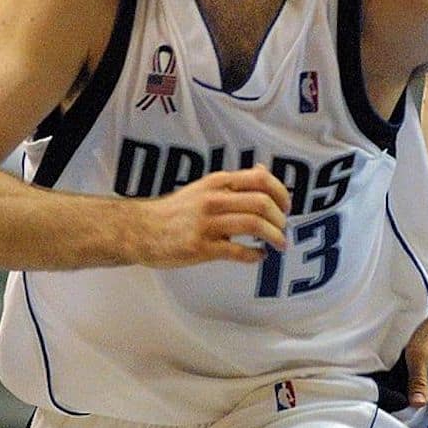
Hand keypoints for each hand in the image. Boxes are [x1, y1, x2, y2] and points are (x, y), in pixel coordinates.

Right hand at [138, 164, 290, 266]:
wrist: (141, 229)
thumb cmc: (176, 211)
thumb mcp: (204, 187)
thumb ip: (233, 182)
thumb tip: (263, 171)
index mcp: (217, 182)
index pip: (260, 178)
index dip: (281, 192)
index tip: (287, 207)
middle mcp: (213, 199)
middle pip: (262, 203)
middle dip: (280, 219)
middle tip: (283, 229)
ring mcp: (207, 223)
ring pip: (254, 225)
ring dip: (274, 236)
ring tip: (279, 244)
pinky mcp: (201, 247)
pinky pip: (238, 251)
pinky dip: (255, 255)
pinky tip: (259, 256)